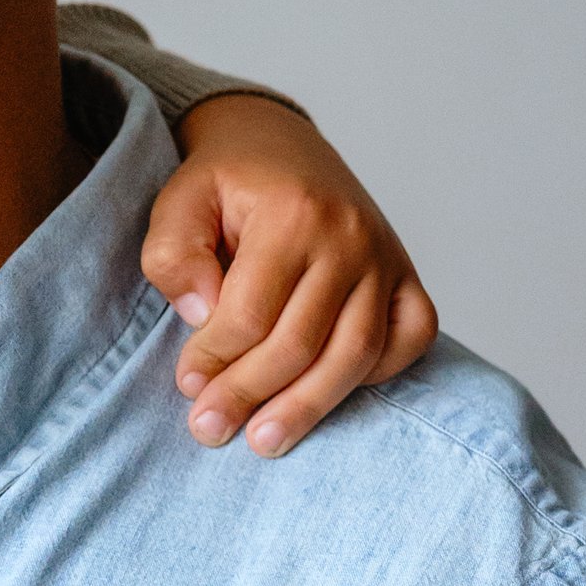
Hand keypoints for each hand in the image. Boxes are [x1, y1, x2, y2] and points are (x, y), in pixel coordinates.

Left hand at [142, 94, 436, 456]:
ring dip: (309, 405)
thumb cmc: (226, 182)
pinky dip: (380, 373)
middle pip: (303, 341)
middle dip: (251, 394)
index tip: (188, 386)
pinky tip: (334, 394)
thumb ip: (174, 254)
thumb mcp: (179, 200)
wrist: (278, 144)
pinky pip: (410, 338)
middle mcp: (350, 238)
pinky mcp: (406, 277)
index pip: (253, 312)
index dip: (216, 357)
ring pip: (357, 352)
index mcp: (293, 214)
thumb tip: (204, 315)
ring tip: (265, 440)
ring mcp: (385, 260)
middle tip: (210, 430)